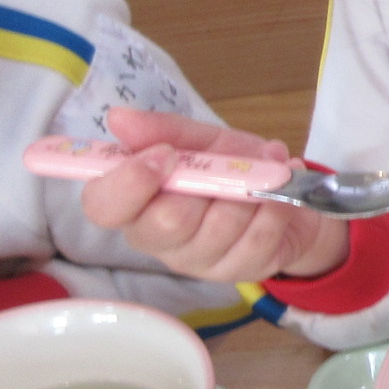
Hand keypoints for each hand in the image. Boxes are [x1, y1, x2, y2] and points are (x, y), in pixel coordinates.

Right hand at [80, 108, 348, 282]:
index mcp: (134, 203)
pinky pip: (257, 239)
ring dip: (250, 192)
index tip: (165, 153)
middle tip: (227, 165)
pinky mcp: (236, 272)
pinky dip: (275, 208)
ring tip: (265, 172)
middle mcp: (156, 238)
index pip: (103, 207)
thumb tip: (118, 117)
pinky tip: (279, 193)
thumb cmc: (229, 168)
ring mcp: (196, 261)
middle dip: (206, 186)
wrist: (285, 196)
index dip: (129, 182)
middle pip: (166, 224)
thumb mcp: (200, 140)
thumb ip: (164, 129)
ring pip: (219, 229)